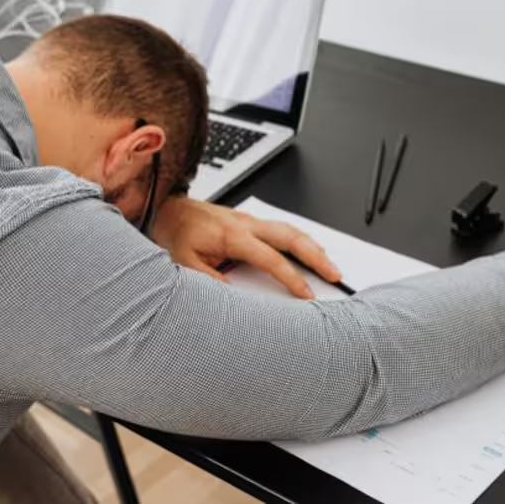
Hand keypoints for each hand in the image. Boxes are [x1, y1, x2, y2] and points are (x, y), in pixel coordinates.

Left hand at [151, 197, 342, 298]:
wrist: (170, 210)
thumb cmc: (178, 234)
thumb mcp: (184, 262)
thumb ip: (208, 279)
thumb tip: (231, 295)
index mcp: (232, 236)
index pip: (271, 258)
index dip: (291, 277)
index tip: (306, 293)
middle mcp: (246, 225)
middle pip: (291, 237)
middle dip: (316, 255)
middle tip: (334, 273)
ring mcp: (250, 221)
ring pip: (290, 229)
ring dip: (313, 245)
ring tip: (329, 264)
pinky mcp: (250, 221)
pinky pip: (282, 228)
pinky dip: (300, 238)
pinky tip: (309, 248)